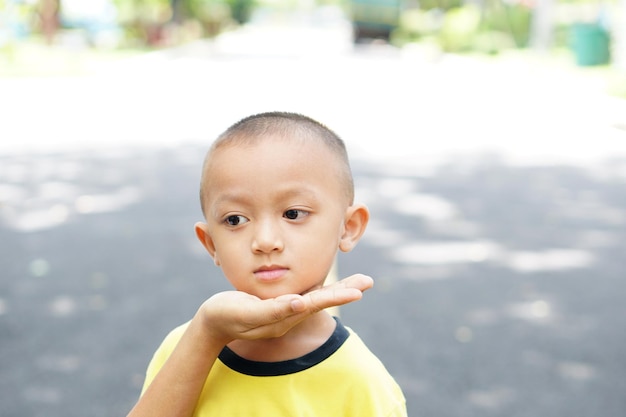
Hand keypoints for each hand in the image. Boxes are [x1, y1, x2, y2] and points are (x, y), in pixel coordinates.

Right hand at [199, 274, 372, 344]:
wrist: (211, 323)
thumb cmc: (226, 314)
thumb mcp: (248, 312)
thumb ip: (273, 310)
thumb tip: (299, 303)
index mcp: (284, 317)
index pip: (315, 304)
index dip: (336, 295)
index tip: (357, 292)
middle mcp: (289, 315)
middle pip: (322, 301)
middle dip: (346, 290)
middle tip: (368, 282)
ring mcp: (285, 311)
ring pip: (317, 298)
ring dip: (338, 289)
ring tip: (359, 282)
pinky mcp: (279, 305)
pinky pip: (305, 295)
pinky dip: (321, 288)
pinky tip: (329, 284)